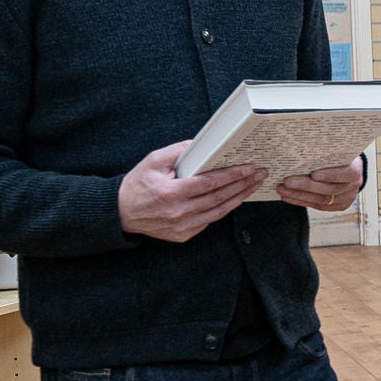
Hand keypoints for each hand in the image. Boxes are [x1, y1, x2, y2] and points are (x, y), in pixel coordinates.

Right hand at [119, 142, 260, 241]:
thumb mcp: (153, 161)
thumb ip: (178, 152)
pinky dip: (222, 209)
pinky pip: (208, 222)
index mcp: (172, 193)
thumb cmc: (137, 185)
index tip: (248, 168)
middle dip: (243, 185)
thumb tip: (200, 145)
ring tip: (252, 186)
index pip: (210, 183)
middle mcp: (179, 212)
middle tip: (259, 174)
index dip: (232, 175)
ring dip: (238, 199)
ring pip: (218, 212)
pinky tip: (234, 199)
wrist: (121, 212)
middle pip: (219, 198)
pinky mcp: (183, 235)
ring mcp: (182, 227)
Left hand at [276, 157, 364, 211]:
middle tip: (287, 181)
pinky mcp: (337, 206)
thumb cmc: (338, 156)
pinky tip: (288, 196)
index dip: (330, 175)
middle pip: (329, 189)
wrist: (348, 168)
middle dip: (306, 186)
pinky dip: (301, 201)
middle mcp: (353, 186)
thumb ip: (325, 150)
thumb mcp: (336, 149)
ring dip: (299, 195)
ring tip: (282, 189)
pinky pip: (317, 206)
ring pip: (321, 200)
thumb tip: (303, 141)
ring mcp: (346, 198)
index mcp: (355, 169)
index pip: (347, 174)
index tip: (313, 173)